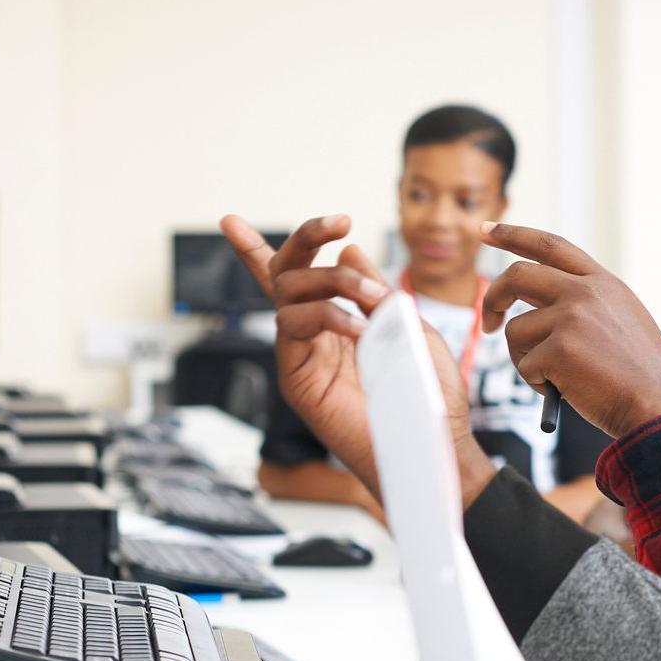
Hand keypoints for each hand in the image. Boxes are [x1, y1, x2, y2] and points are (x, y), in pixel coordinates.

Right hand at [221, 214, 496, 506]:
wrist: (431, 439)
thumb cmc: (427, 391)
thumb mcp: (408, 326)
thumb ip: (377, 292)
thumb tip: (348, 250)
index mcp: (337, 320)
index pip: (293, 280)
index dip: (255, 251)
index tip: (230, 221)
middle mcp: (312, 335)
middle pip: (285, 273)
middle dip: (306, 238)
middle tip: (339, 221)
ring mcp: (301, 355)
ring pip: (289, 292)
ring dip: (334, 281)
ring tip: (372, 298)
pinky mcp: (297, 379)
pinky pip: (294, 326)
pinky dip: (328, 316)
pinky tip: (358, 328)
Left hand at [480, 224, 660, 439]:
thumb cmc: (640, 377)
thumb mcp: (622, 322)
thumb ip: (586, 305)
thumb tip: (533, 308)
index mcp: (603, 283)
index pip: (550, 246)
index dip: (513, 234)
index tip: (485, 231)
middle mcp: (586, 292)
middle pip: (517, 275)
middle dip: (493, 298)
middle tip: (489, 323)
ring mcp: (572, 318)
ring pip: (516, 330)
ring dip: (524, 359)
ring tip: (557, 379)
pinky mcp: (559, 349)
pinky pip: (525, 365)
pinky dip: (537, 384)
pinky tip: (568, 392)